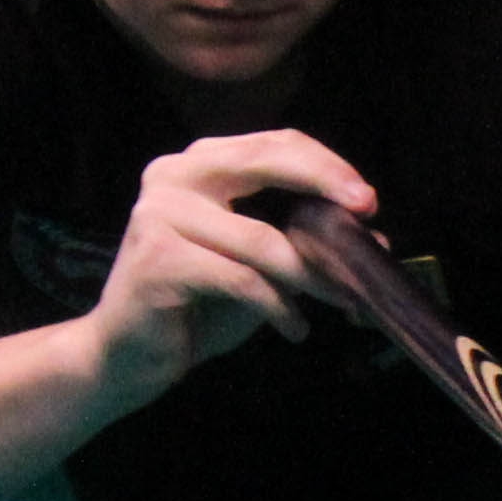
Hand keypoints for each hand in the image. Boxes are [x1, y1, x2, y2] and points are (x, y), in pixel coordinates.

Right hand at [78, 128, 378, 413]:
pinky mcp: (157, 260)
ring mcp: (159, 214)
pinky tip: (295, 329)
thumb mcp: (261, 267)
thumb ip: (303, 243)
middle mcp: (174, 176)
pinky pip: (241, 280)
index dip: (326, 164)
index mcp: (199, 165)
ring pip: (261, 239)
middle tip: (368, 214)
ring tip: (345, 301)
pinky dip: (278, 307)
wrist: (127, 356)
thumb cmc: (198, 306)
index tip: (367, 199)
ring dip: (314, 275)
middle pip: (265, 163)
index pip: (273, 144)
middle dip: (324, 184)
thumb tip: (374, 237)